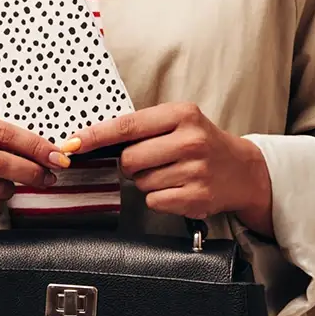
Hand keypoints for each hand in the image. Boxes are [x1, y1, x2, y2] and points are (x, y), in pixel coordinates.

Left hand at [64, 103, 273, 234]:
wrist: (242, 170)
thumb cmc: (202, 144)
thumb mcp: (179, 122)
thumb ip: (143, 127)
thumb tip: (93, 140)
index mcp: (182, 114)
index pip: (127, 125)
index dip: (95, 136)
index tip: (72, 143)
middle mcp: (190, 140)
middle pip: (129, 159)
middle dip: (133, 164)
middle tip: (154, 161)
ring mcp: (195, 170)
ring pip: (141, 182)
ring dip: (148, 182)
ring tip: (172, 174)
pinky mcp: (196, 196)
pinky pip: (154, 201)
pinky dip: (159, 198)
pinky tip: (177, 189)